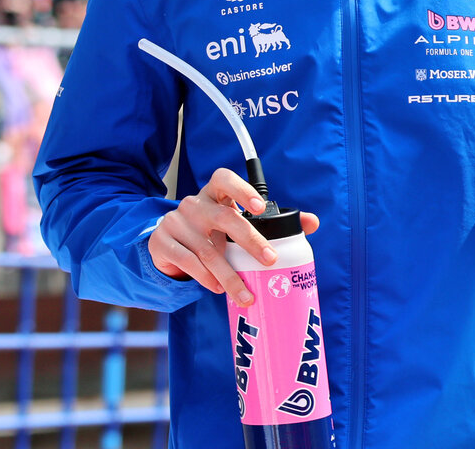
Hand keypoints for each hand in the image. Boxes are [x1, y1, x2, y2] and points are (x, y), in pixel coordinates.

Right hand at [148, 167, 319, 306]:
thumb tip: (312, 223)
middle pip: (223, 218)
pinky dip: (205, 278)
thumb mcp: (234, 223)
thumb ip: (272, 223)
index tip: (260, 208)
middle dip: (250, 240)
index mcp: (213, 194)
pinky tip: (217, 288)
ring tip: (246, 295)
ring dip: (229, 275)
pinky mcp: (163, 243)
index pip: (223, 179)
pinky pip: (187, 262)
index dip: (242, 190)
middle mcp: (194, 204)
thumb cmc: (211, 233)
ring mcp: (176, 222)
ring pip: (207, 250)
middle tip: (270, 261)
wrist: (168, 244)